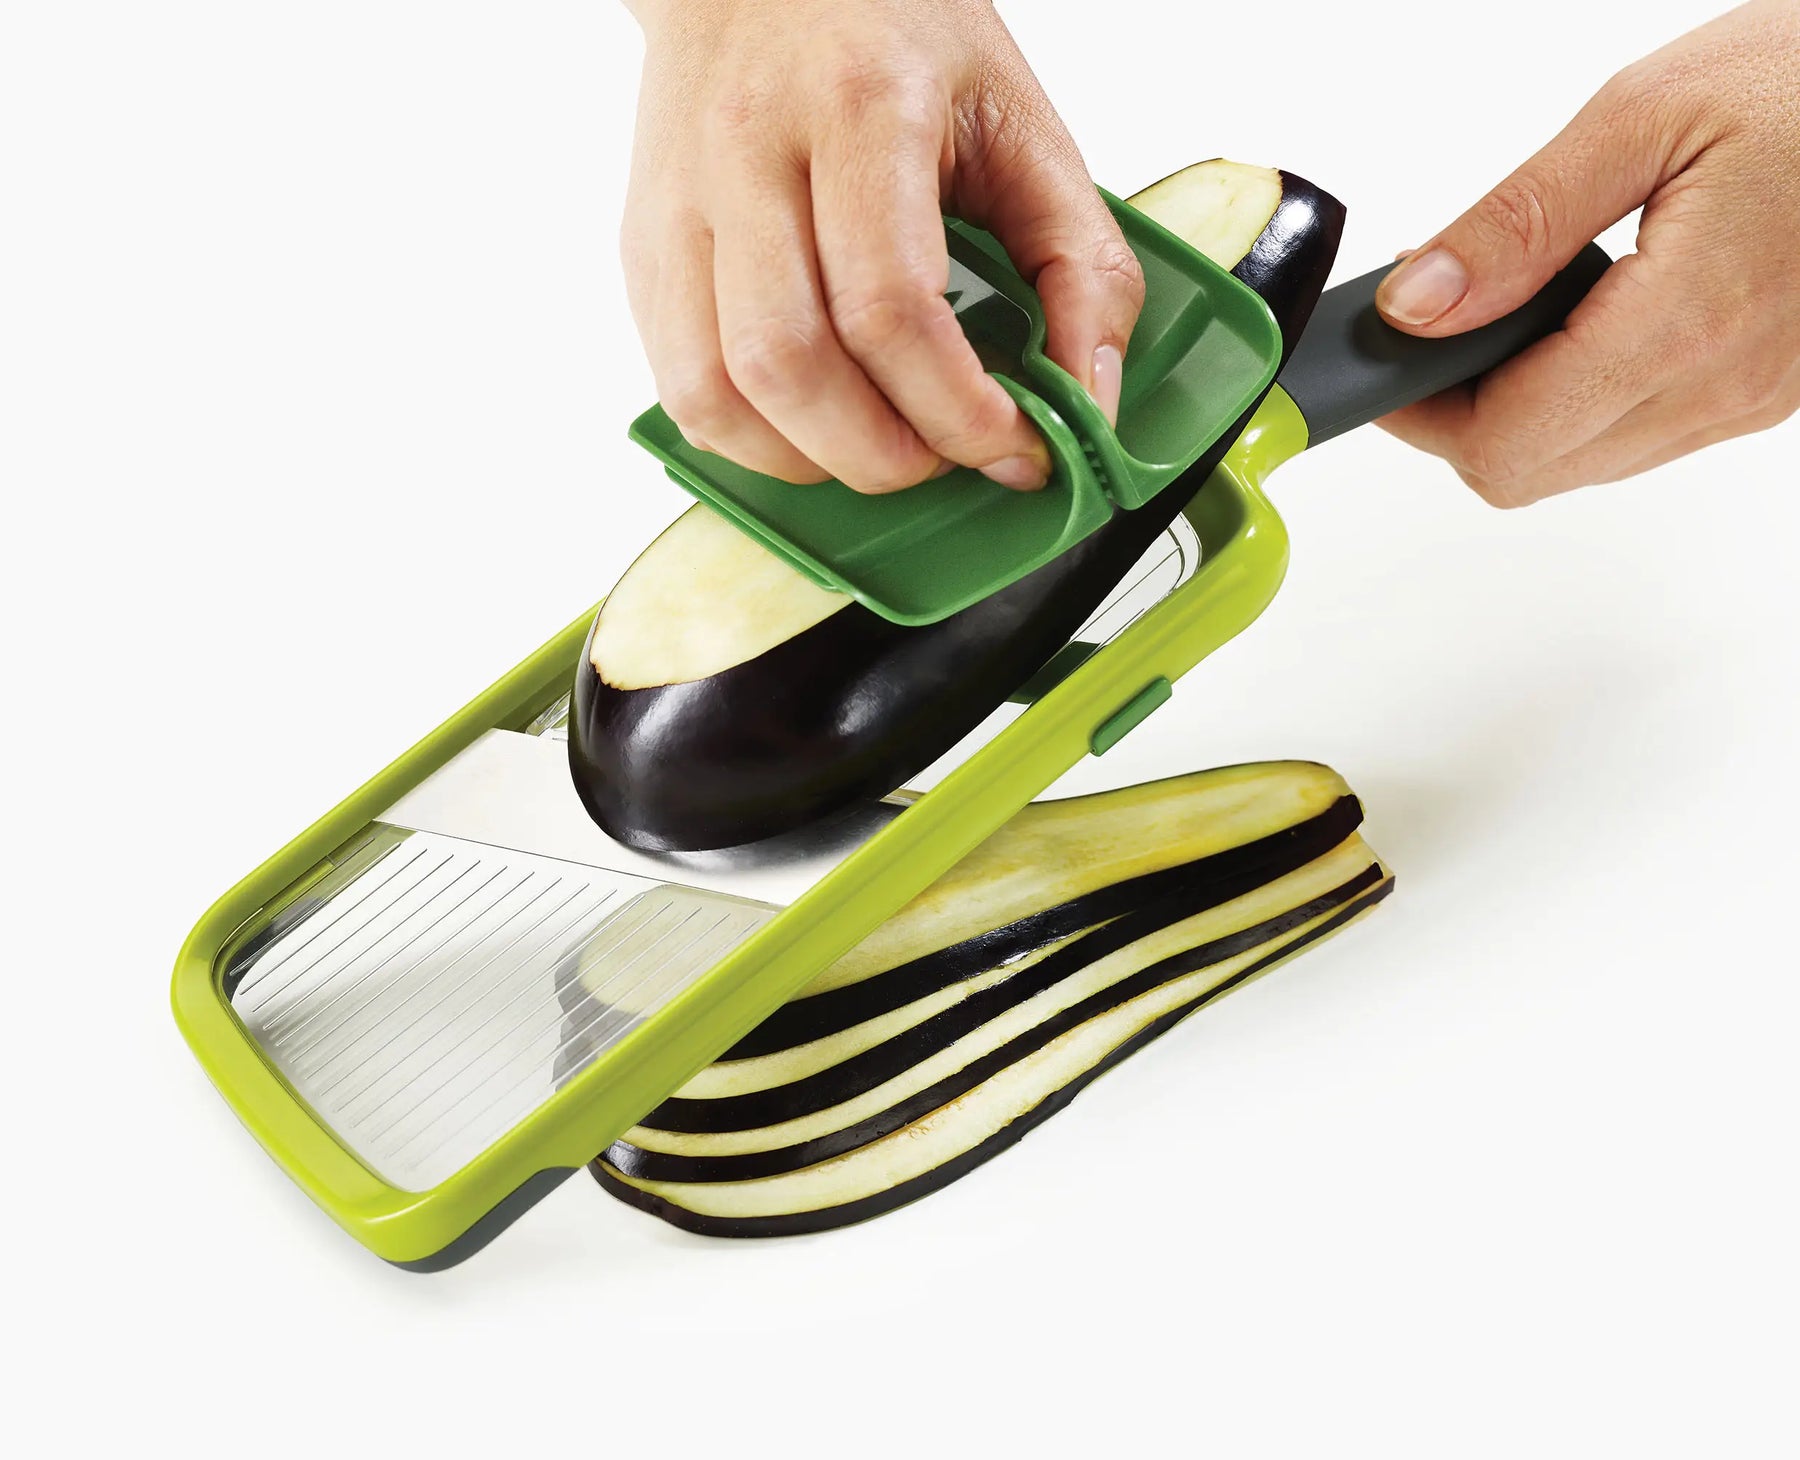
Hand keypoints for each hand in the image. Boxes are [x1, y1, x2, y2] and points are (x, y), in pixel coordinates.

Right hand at [618, 0, 1142, 493]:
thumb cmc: (895, 34)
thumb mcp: (1023, 124)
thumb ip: (1081, 265)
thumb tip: (1087, 404)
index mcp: (858, 106)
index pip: (891, 309)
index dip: (958, 411)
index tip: (1014, 445)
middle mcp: (748, 153)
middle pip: (791, 366)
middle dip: (884, 453)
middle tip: (945, 453)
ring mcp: (680, 205)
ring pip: (717, 392)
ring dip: (810, 459)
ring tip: (878, 445)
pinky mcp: (645, 247)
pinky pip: (681, 386)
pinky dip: (751, 438)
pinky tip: (811, 422)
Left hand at [1374, 0, 1799, 507]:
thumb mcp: (1645, 115)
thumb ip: (1517, 224)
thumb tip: (1419, 304)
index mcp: (1686, 326)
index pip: (1503, 443)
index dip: (1422, 409)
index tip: (1387, 350)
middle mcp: (1722, 389)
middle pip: (1529, 470)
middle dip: (1457, 411)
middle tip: (1435, 324)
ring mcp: (1750, 402)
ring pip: (1581, 461)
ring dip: (1518, 405)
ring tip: (1512, 303)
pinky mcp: (1765, 392)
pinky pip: (1638, 433)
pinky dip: (1581, 394)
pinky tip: (1583, 313)